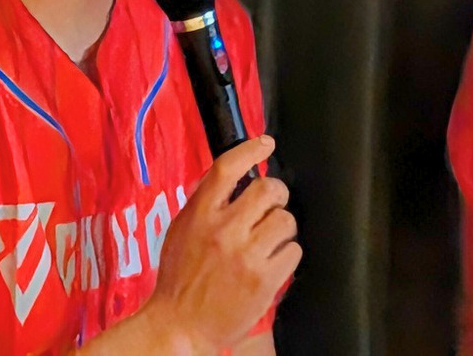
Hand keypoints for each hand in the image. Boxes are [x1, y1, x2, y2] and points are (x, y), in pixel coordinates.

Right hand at [139, 135, 300, 352]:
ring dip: (282, 227)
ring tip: (269, 239)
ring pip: (286, 219)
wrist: (179, 327)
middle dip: (276, 193)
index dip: (250, 150)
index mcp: (199, 216)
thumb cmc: (179, 280)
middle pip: (267, 189)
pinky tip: (272, 262)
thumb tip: (231, 175)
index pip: (227, 169)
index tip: (265, 143)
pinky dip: (287, 254)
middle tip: (272, 203)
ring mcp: (246, 255)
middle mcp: (223, 231)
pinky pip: (293, 250)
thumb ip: (204, 203)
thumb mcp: (180, 231)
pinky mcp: (264, 279)